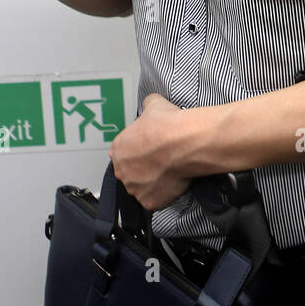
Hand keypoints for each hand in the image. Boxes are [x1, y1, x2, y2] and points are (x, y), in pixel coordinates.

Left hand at [111, 94, 192, 209]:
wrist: (186, 143)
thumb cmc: (169, 125)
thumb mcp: (154, 104)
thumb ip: (148, 105)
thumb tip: (150, 102)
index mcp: (118, 148)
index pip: (124, 153)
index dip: (139, 152)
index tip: (151, 150)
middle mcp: (122, 170)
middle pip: (131, 173)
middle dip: (144, 169)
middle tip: (162, 161)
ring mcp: (135, 188)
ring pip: (142, 188)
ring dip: (153, 182)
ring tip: (170, 171)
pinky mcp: (149, 202)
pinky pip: (155, 201)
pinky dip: (164, 195)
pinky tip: (174, 182)